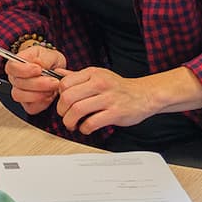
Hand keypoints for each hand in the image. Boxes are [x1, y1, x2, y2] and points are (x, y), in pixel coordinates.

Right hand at [3, 44, 67, 115]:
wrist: (57, 73)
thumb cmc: (50, 62)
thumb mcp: (51, 55)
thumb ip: (45, 58)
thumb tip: (37, 63)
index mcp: (17, 63)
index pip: (11, 67)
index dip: (23, 70)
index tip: (38, 69)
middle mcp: (15, 79)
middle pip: (18, 83)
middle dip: (38, 83)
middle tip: (54, 81)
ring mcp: (20, 92)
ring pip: (20, 96)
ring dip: (38, 94)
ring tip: (52, 88)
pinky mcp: (27, 104)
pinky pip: (30, 107)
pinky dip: (42, 103)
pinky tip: (50, 95)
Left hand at [55, 65, 201, 134]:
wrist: (145, 95)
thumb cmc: (119, 87)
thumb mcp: (98, 75)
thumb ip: (77, 76)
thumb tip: (57, 74)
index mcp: (93, 73)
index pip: (64, 83)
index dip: (58, 96)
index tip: (62, 103)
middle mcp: (100, 83)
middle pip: (67, 97)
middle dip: (61, 111)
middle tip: (65, 116)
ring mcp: (108, 98)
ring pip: (77, 110)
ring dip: (70, 121)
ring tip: (73, 124)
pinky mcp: (115, 113)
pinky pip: (91, 122)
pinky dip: (84, 128)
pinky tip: (86, 128)